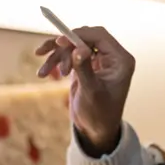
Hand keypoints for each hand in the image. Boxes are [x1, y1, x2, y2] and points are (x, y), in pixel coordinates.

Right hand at [35, 27, 135, 154]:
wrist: (95, 130)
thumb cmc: (99, 114)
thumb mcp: (91, 92)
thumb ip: (85, 69)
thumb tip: (79, 49)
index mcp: (120, 60)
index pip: (99, 36)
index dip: (79, 35)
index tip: (60, 41)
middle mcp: (111, 57)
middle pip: (85, 38)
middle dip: (64, 46)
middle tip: (46, 54)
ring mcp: (98, 60)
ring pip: (73, 46)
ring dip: (56, 56)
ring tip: (43, 73)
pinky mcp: (86, 65)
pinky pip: (69, 55)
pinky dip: (56, 61)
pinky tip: (44, 72)